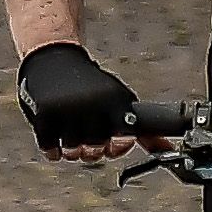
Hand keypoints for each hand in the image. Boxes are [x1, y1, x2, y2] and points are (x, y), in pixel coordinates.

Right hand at [18, 40, 138, 157]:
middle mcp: (92, 104)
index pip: (123, 141)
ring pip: (72, 152)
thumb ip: (142, 128)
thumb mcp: (119, 99)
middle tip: (87, 140)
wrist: (55, 59)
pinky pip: (50, 148)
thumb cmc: (91, 86)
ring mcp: (68, 109)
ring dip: (71, 151)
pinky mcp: (45, 113)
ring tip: (72, 135)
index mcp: (114, 101)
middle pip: (95, 151)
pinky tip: (57, 139)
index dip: (117, 148)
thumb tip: (166, 149)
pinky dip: (53, 150)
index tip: (111, 143)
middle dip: (92, 151)